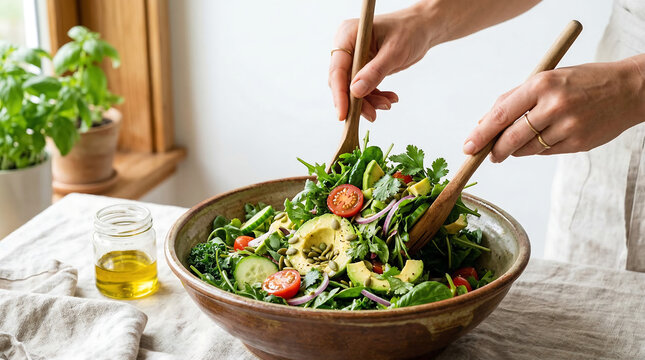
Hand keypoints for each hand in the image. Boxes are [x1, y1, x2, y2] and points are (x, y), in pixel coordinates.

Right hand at [329, 3, 436, 121]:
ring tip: (388, 104)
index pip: (337, 69)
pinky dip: (375, 96)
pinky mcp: (363, 68)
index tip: (343, 115)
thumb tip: (355, 92)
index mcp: (348, 35)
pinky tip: (390, 99)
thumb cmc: (410, 31)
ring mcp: (354, 58)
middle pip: (342, 82)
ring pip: (353, 88)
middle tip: (373, 115)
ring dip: (369, 101)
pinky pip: (364, 88)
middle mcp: (347, 47)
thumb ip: (375, 72)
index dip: (339, 94)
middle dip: (357, 101)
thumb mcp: (395, 51)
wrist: (422, 28)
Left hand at [463, 56, 644, 161]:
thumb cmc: (580, 82)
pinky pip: (545, 153)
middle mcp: (554, 105)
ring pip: (527, 149)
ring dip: (517, 149)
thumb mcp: (546, 79)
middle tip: (489, 155)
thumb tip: (483, 125)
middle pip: (511, 138)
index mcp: (541, 84)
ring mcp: (568, 126)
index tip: (467, 147)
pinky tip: (547, 136)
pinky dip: (538, 149)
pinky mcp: (578, 143)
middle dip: (494, 150)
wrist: (628, 89)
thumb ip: (514, 99)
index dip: (481, 133)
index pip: (501, 114)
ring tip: (524, 138)